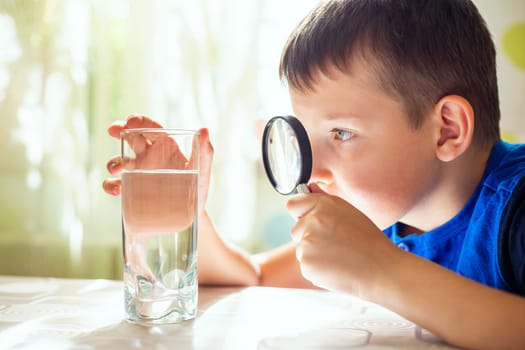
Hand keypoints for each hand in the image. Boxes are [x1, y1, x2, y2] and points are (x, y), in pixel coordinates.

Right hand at [102, 114, 213, 214]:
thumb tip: (204, 129)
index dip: (140, 121)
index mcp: (166, 145)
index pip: (151, 128)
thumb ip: (205, 151)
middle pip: (131, 138)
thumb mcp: (203, 171)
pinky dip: (110, 185)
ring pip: (119, 160)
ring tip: (117, 169)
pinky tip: (117, 190)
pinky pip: (114, 184)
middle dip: (120, 130)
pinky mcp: (131, 189)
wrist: (191, 215)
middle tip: (114, 130)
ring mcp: (138, 172)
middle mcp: (149, 155)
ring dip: (114, 162)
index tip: (131, 121)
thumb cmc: (198, 188)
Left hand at [286, 183, 395, 297]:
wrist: (380, 270)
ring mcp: (307, 243)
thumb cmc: (368, 242)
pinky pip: (306, 265)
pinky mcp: (307, 264)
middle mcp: (313, 221)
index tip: (310, 221)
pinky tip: (336, 267)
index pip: (293, 204)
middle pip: (296, 230)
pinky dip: (317, 269)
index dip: (301, 214)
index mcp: (324, 205)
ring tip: (339, 256)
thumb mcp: (349, 212)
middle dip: (308, 236)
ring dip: (314, 254)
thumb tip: (308, 188)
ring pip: (302, 249)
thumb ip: (324, 200)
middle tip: (334, 244)